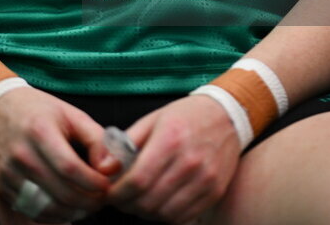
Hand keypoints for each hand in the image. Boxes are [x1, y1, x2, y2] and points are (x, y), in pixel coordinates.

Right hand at [0, 86, 111, 222]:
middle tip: (102, 199)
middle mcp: (21, 154)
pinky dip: (54, 215)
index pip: (70, 168)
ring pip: (47, 207)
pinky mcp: (3, 186)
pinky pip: (32, 211)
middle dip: (88, 202)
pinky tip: (68, 208)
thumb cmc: (40, 110)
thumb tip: (113, 167)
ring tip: (88, 205)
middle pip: (60, 192)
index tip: (107, 185)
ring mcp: (9, 173)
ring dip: (73, 212)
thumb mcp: (72, 114)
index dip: (93, 182)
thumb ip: (96, 139)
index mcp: (40, 131)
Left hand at [91, 95, 240, 223]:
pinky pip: (183, 216)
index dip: (118, 193)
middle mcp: (189, 162)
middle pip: (149, 201)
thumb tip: (103, 166)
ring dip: (145, 212)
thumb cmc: (186, 115)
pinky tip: (160, 202)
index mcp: (170, 139)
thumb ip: (126, 143)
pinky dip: (166, 215)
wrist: (226, 116)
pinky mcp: (214, 192)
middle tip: (121, 198)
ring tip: (139, 200)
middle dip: (128, 204)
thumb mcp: (153, 119)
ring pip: (164, 213)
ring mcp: (204, 179)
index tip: (109, 193)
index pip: (137, 180)